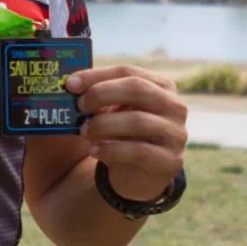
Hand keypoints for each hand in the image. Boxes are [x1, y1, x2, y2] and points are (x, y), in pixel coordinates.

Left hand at [67, 65, 187, 201]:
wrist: (137, 174)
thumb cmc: (122, 132)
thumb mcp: (111, 110)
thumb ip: (98, 95)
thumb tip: (71, 84)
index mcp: (160, 86)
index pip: (127, 71)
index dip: (97, 75)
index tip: (71, 84)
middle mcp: (174, 106)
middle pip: (137, 88)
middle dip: (101, 94)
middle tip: (79, 106)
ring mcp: (176, 134)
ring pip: (138, 120)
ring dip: (103, 124)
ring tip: (84, 131)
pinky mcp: (171, 161)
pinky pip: (139, 151)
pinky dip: (110, 149)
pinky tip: (93, 150)